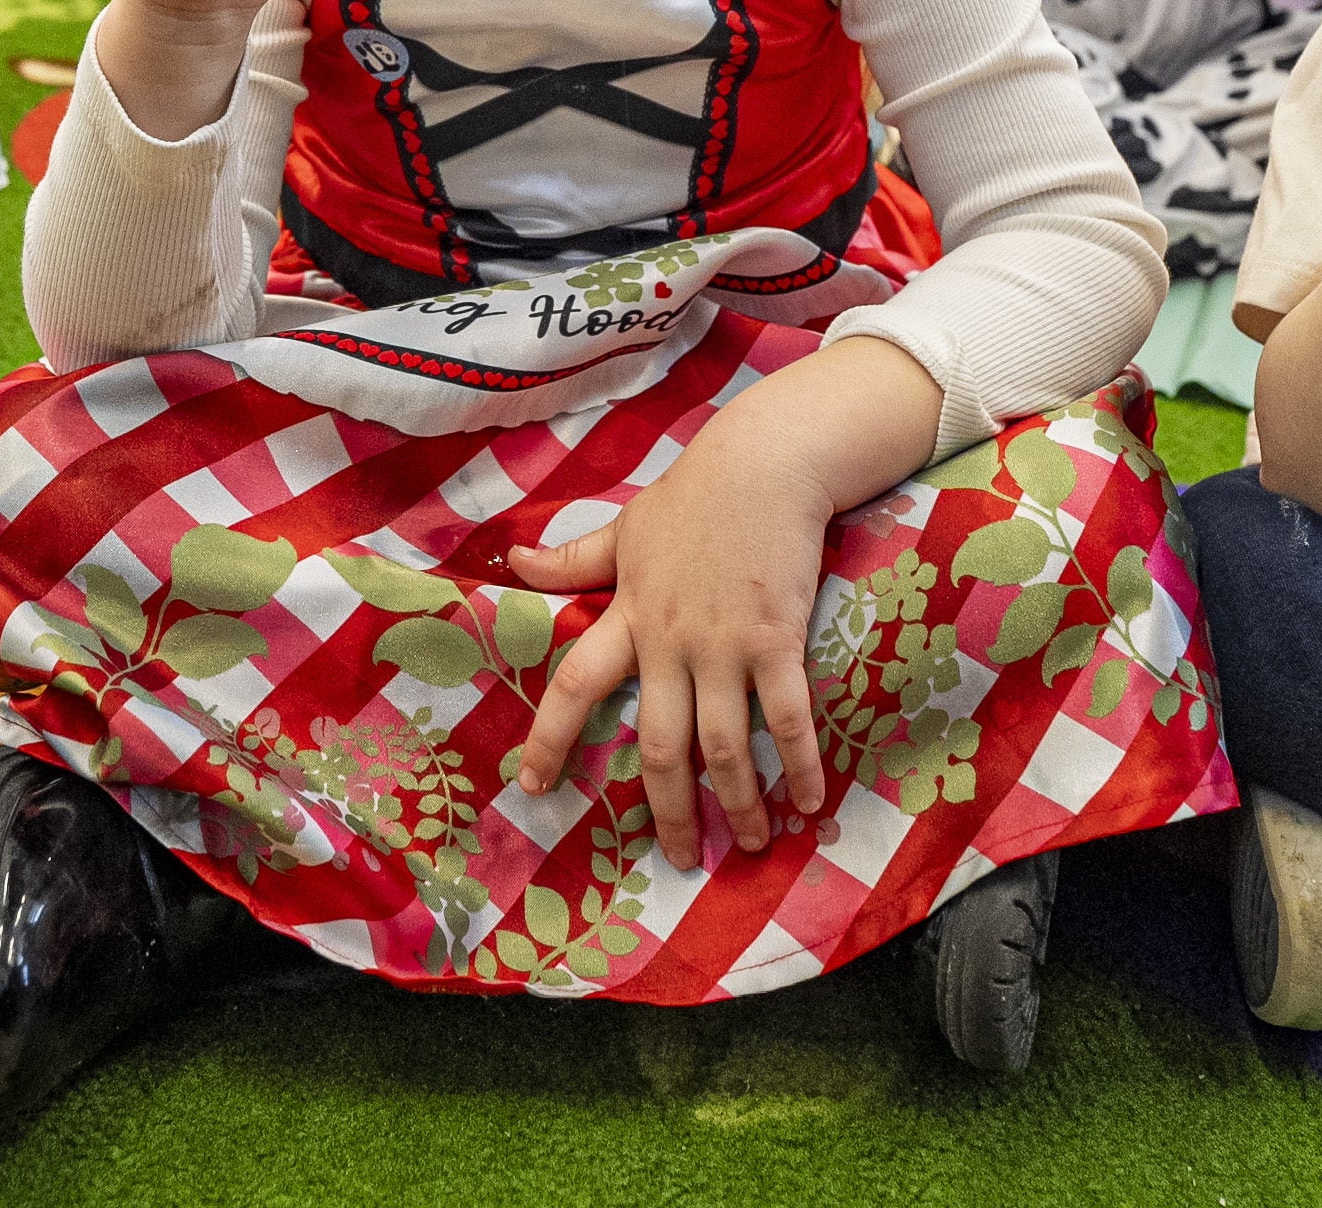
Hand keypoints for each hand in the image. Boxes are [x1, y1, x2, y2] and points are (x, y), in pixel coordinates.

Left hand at [505, 418, 834, 860]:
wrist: (763, 463)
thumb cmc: (695, 495)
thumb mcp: (625, 528)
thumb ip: (573, 558)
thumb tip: (512, 560)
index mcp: (629, 616)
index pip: (575, 684)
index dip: (551, 737)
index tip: (532, 785)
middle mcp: (670, 642)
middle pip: (656, 744)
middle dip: (666, 809)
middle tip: (676, 858)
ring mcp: (725, 646)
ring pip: (722, 746)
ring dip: (735, 804)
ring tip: (749, 844)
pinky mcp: (776, 641)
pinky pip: (786, 719)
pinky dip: (798, 766)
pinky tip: (809, 804)